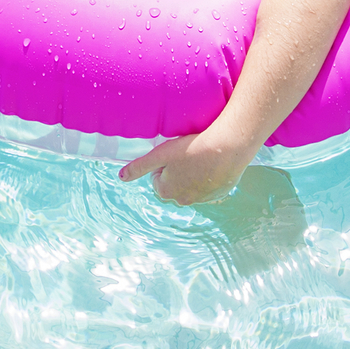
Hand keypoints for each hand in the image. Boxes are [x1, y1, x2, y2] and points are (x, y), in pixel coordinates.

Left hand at [120, 128, 261, 205]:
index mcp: (166, 192)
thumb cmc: (192, 148)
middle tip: (188, 153)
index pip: (158, 178)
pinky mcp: (219, 194)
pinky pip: (210, 186)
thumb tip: (121, 177)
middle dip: (179, 171)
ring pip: (193, 185)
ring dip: (194, 174)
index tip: (174, 153)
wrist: (228, 148)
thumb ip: (139, 166)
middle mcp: (183, 200)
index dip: (164, 163)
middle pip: (175, 183)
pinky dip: (210, 176)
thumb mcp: (160, 154)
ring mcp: (203, 199)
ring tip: (202, 156)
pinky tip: (213, 163)